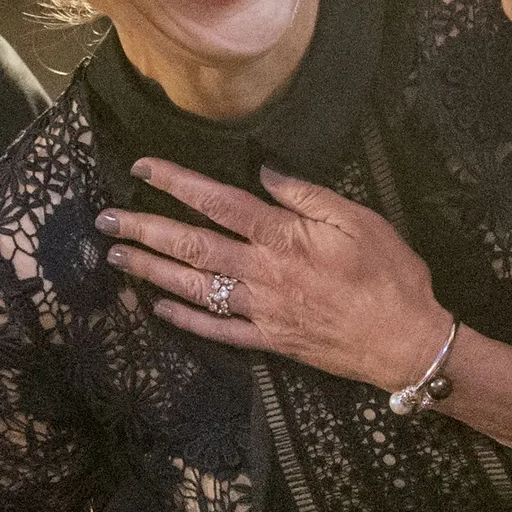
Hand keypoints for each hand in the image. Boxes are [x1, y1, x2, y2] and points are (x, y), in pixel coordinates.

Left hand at [100, 160, 451, 392]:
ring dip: (151, 271)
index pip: (217, 203)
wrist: (406, 341)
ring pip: (194, 287)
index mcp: (283, 237)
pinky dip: (184, 319)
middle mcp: (262, 272)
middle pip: (191, 245)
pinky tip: (157, 307)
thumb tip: (264, 173)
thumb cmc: (390, 275)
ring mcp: (261, 310)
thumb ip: (306, 195)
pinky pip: (216, 331)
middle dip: (144, 230)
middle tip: (106, 220)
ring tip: (116, 258)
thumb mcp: (359, 219)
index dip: (176, 184)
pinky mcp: (269, 341)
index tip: (142, 170)